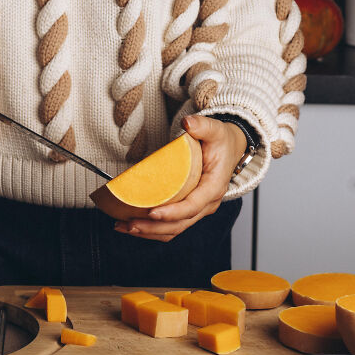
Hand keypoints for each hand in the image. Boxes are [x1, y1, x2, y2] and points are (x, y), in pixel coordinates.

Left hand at [113, 114, 245, 241]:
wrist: (230, 149)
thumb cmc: (222, 142)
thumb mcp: (216, 130)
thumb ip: (203, 126)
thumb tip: (188, 123)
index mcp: (213, 188)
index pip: (192, 206)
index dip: (172, 212)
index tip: (152, 212)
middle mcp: (207, 204)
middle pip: (180, 224)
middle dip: (153, 228)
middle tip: (129, 224)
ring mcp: (198, 209)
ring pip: (174, 229)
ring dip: (149, 232)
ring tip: (123, 227)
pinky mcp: (188, 210)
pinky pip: (171, 225)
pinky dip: (152, 228)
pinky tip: (131, 224)